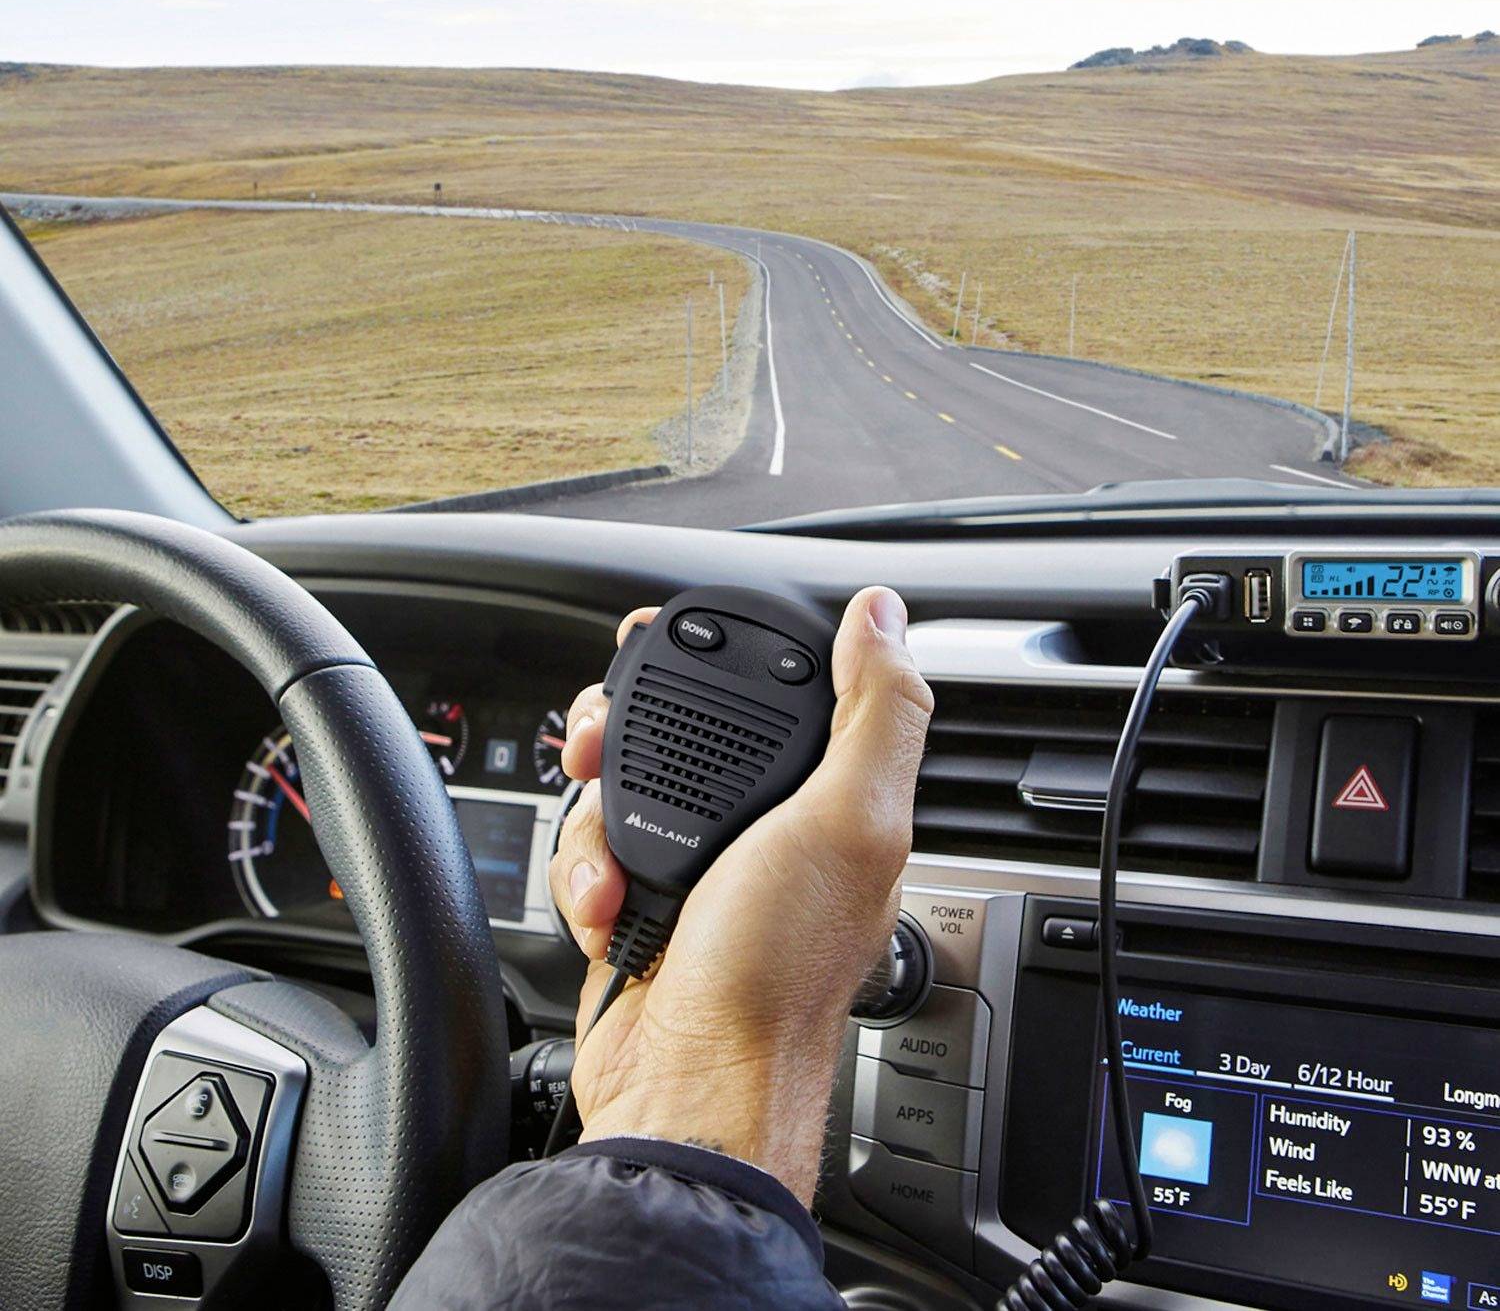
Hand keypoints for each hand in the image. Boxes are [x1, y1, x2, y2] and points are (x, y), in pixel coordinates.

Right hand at [548, 586, 932, 1203]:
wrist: (689, 1088)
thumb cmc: (776, 971)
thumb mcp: (850, 820)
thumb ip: (876, 710)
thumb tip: (884, 614)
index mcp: (828, 797)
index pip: (778, 688)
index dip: (723, 656)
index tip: (669, 647)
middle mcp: (767, 827)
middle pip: (680, 727)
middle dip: (626, 729)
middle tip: (601, 744)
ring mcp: (700, 866)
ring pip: (623, 782)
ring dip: (600, 811)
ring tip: (611, 855)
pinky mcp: (641, 901)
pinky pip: (591, 847)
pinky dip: (583, 870)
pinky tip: (607, 905)